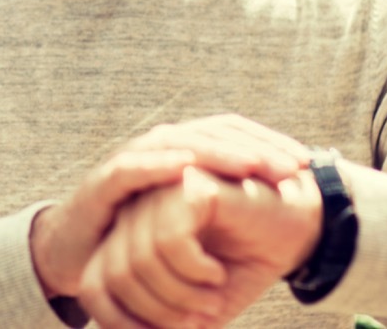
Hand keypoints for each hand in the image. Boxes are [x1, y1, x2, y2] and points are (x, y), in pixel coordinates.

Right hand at [30, 116, 309, 299]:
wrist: (80, 253)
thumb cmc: (141, 236)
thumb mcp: (192, 218)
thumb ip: (228, 204)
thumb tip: (287, 202)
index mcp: (186, 150)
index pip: (233, 133)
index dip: (270, 142)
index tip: (307, 164)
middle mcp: (162, 145)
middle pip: (214, 134)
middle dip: (255, 147)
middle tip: (290, 166)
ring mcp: (133, 158)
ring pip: (180, 143)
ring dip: (217, 152)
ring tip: (252, 162)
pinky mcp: (105, 180)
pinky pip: (134, 167)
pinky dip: (159, 163)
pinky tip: (186, 167)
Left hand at [78, 165, 322, 327]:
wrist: (296, 227)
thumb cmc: (243, 263)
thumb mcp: (195, 306)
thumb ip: (161, 323)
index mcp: (131, 234)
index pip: (95, 284)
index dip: (119, 321)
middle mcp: (137, 209)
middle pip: (115, 274)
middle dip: (157, 312)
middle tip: (197, 322)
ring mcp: (160, 191)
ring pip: (140, 258)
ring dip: (180, 296)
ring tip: (211, 298)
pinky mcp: (188, 184)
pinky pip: (169, 239)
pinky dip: (193, 271)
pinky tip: (216, 272)